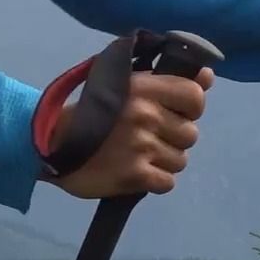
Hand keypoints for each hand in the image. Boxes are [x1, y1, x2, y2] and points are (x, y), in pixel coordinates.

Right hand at [53, 69, 211, 198]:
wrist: (50, 143)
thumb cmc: (90, 111)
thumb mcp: (126, 84)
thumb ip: (167, 80)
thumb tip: (208, 76)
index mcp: (144, 89)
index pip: (195, 98)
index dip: (190, 108)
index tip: (174, 112)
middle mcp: (146, 116)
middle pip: (190, 134)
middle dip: (173, 138)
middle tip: (148, 138)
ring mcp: (142, 147)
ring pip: (180, 160)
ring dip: (163, 161)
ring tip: (139, 155)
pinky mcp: (135, 176)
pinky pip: (167, 182)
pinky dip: (155, 180)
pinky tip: (136, 172)